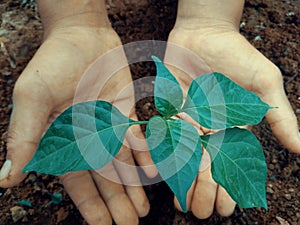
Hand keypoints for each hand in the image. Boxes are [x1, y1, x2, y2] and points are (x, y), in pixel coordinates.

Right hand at [0, 2, 155, 223]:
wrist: (82, 35)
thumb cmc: (53, 63)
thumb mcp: (33, 97)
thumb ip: (24, 136)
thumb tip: (6, 179)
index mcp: (62, 141)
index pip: (76, 181)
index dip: (89, 205)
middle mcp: (87, 138)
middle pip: (103, 179)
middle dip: (115, 203)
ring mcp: (108, 127)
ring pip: (122, 164)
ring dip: (132, 187)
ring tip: (143, 210)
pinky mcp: (125, 113)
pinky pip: (137, 140)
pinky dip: (145, 156)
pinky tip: (153, 173)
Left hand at [165, 0, 299, 218]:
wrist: (205, 33)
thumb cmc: (237, 55)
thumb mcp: (265, 83)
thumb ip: (278, 115)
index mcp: (232, 127)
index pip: (232, 163)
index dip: (229, 186)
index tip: (227, 207)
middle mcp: (209, 128)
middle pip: (206, 166)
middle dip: (204, 191)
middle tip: (202, 213)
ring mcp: (187, 120)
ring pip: (184, 158)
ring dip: (184, 181)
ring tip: (182, 205)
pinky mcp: (168, 110)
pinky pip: (164, 136)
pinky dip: (163, 154)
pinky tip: (162, 174)